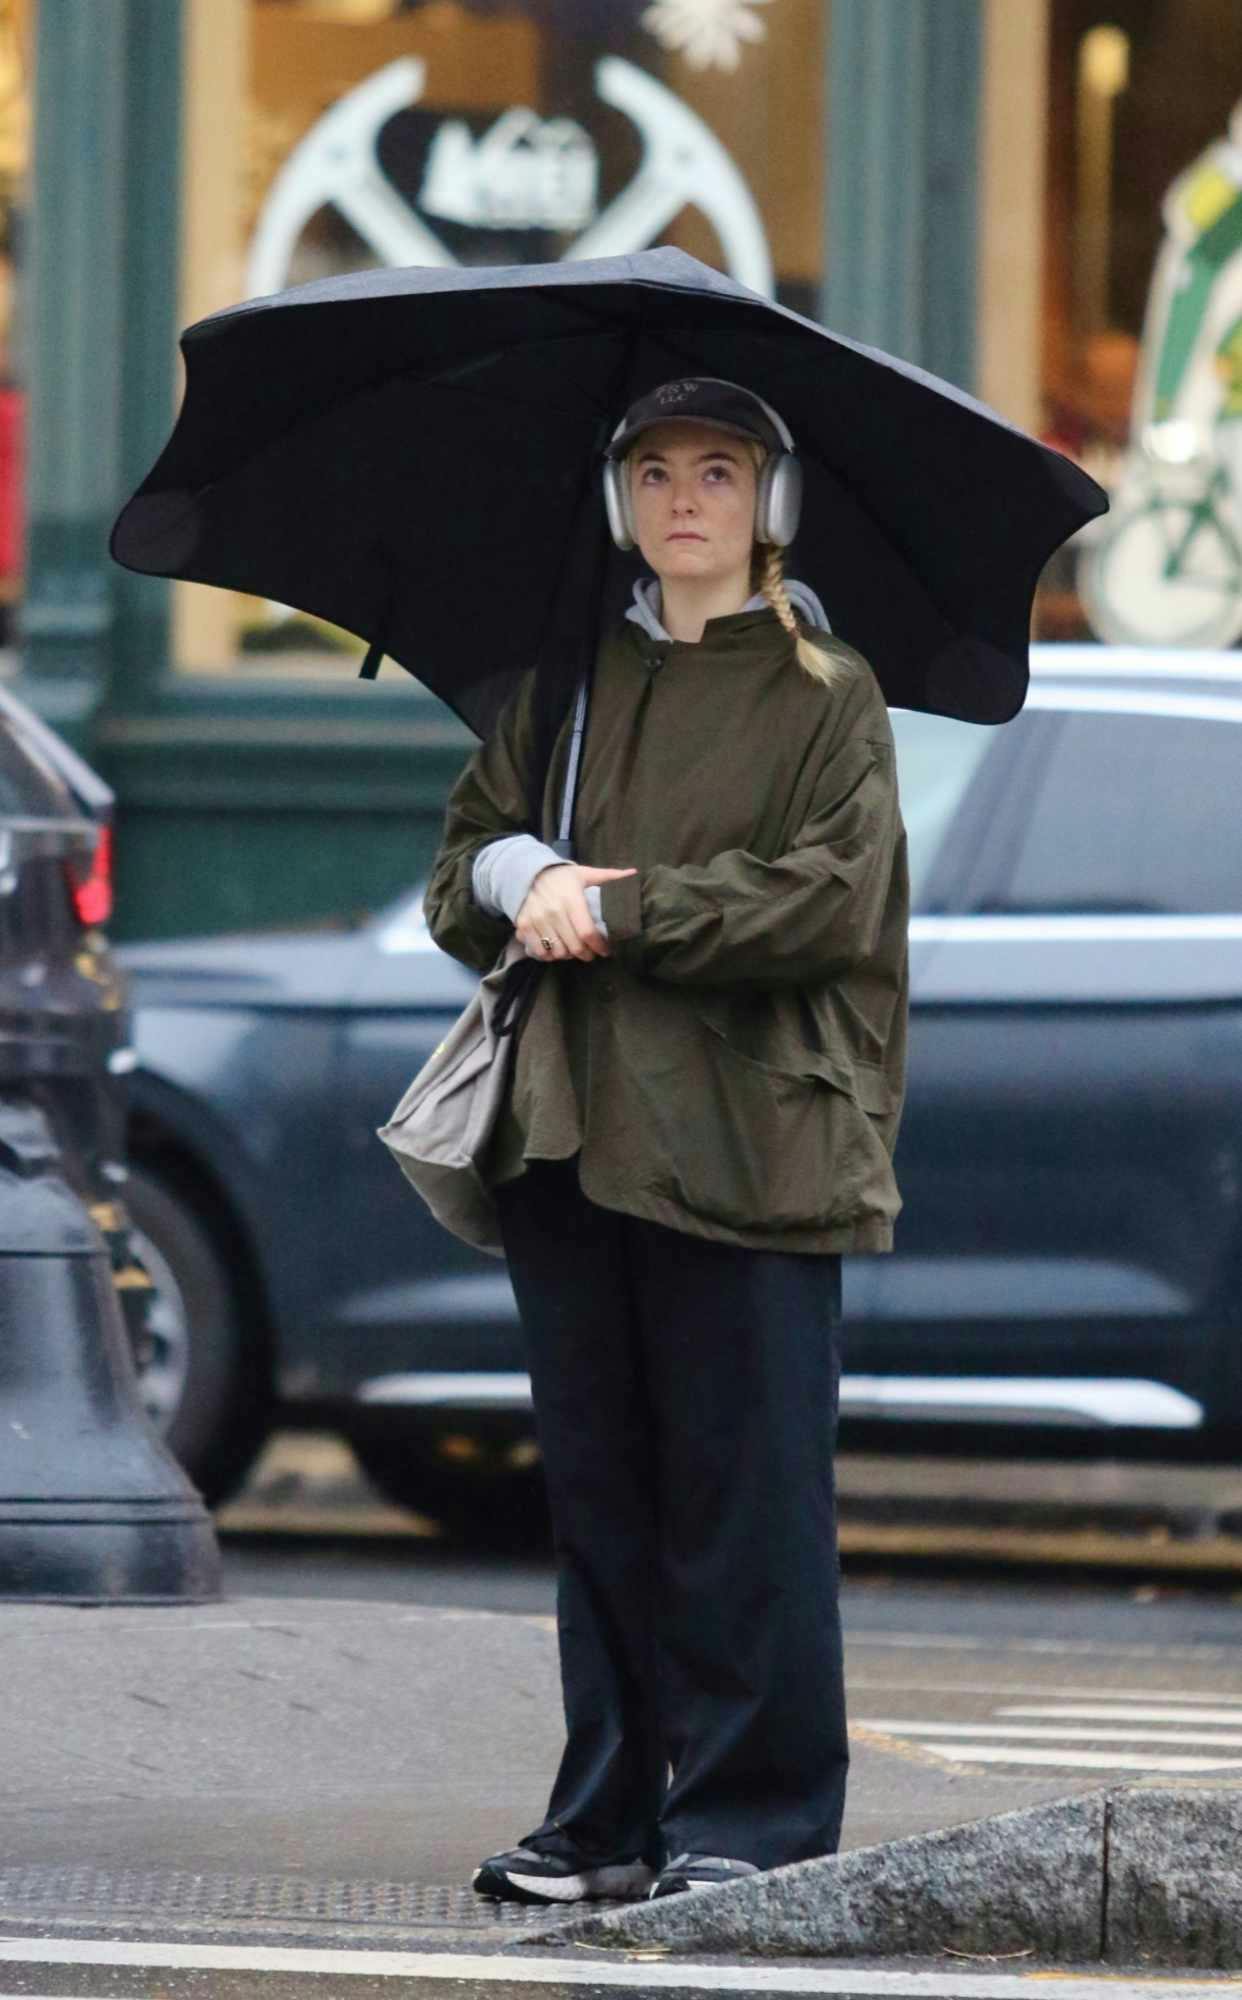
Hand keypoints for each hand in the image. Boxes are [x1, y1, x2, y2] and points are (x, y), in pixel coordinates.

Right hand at [516, 863, 636, 961]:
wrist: (527, 872)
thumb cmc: (561, 876)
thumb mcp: (585, 873)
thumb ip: (609, 876)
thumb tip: (634, 874)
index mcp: (571, 899)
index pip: (587, 932)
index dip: (599, 946)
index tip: (606, 950)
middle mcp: (553, 911)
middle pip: (574, 947)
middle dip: (587, 954)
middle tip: (592, 953)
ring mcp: (536, 920)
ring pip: (558, 952)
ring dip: (569, 955)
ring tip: (575, 950)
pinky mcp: (524, 926)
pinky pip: (539, 951)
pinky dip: (550, 955)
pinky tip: (557, 949)